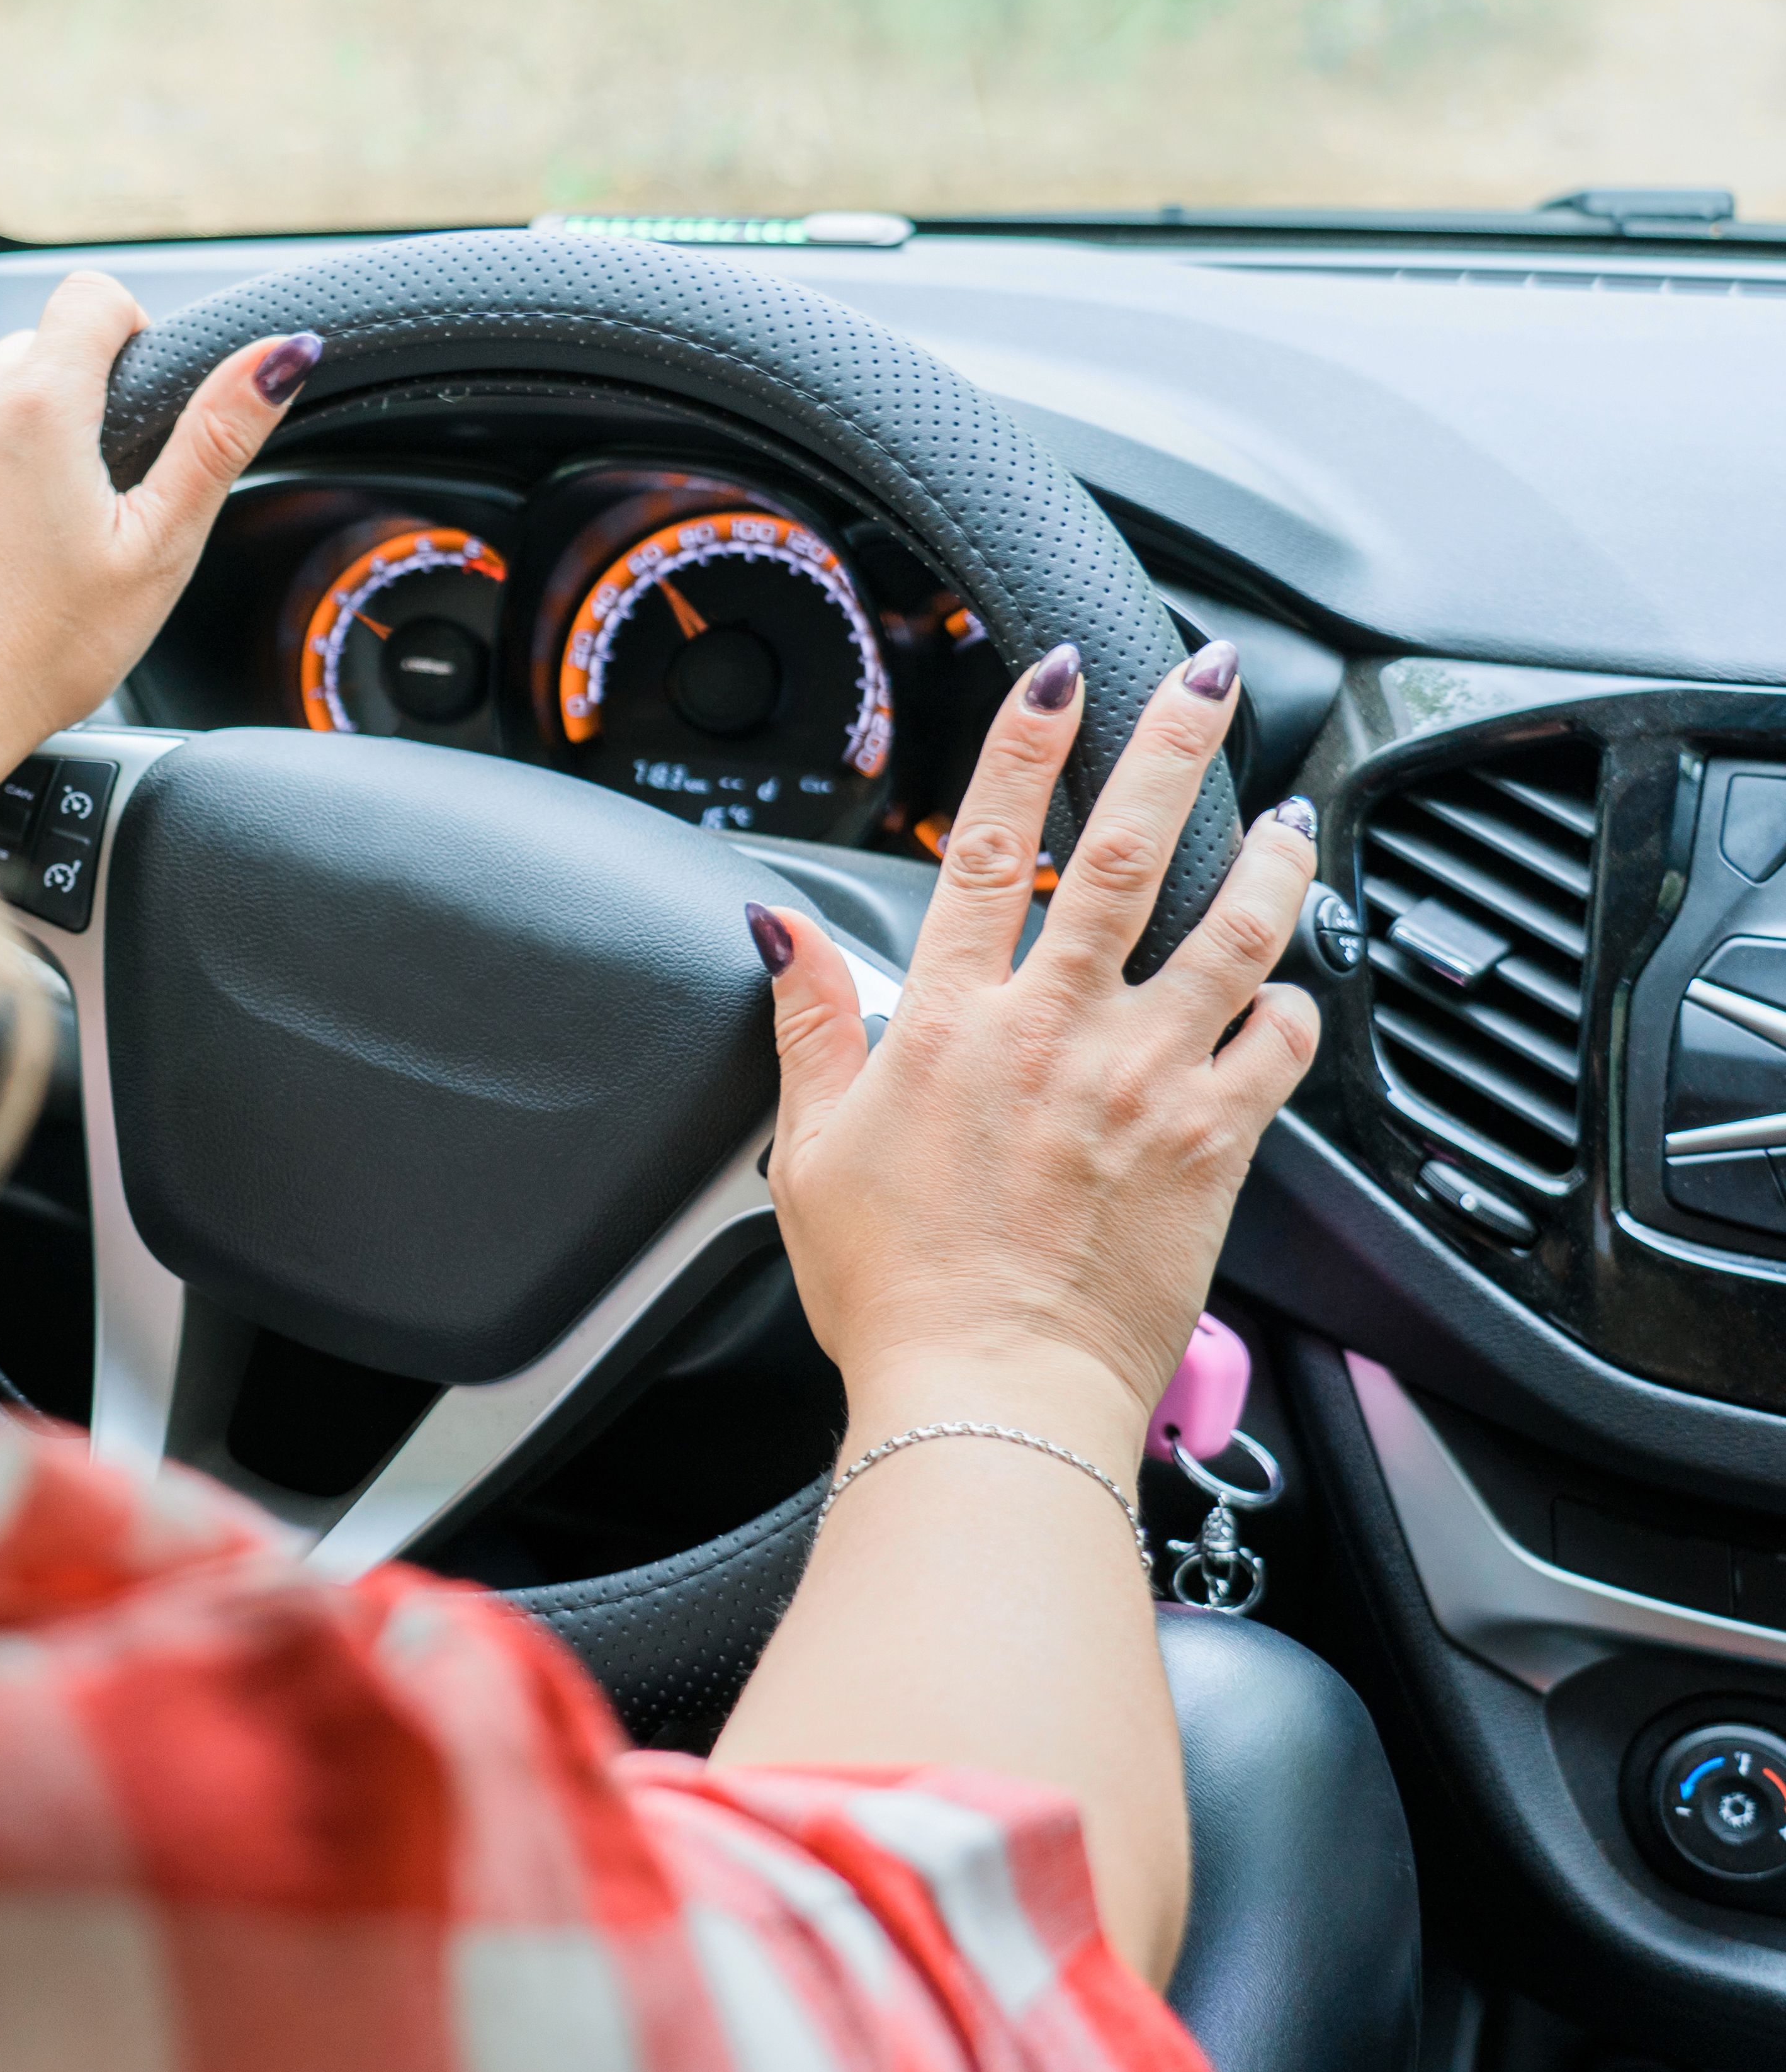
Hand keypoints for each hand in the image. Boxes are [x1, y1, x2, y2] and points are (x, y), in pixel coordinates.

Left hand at [0, 270, 319, 810]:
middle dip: (70, 399)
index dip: (128, 331)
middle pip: (34, 348)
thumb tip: (278, 355)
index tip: (134, 394)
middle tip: (86, 497)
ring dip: (9, 436)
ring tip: (24, 530)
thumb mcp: (155, 550)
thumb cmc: (33, 652)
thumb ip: (216, 440)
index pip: (93, 296)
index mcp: (36, 403)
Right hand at [752, 641, 1322, 1455]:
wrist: (990, 1397)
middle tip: (1207, 679)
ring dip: (1267, 858)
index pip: (989, 849)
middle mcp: (1055, 1032)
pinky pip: (1279, 1046)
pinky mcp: (1214, 1145)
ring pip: (1232, 931)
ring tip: (1286, 814)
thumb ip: (811, 1023)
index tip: (1053, 674)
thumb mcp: (810, 1150)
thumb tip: (780, 929)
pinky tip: (1288, 988)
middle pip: (1128, 854)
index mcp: (949, 1025)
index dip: (1022, 748)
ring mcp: (1146, 1082)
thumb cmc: (896, 1291)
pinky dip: (1291, 1003)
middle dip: (1171, 747)